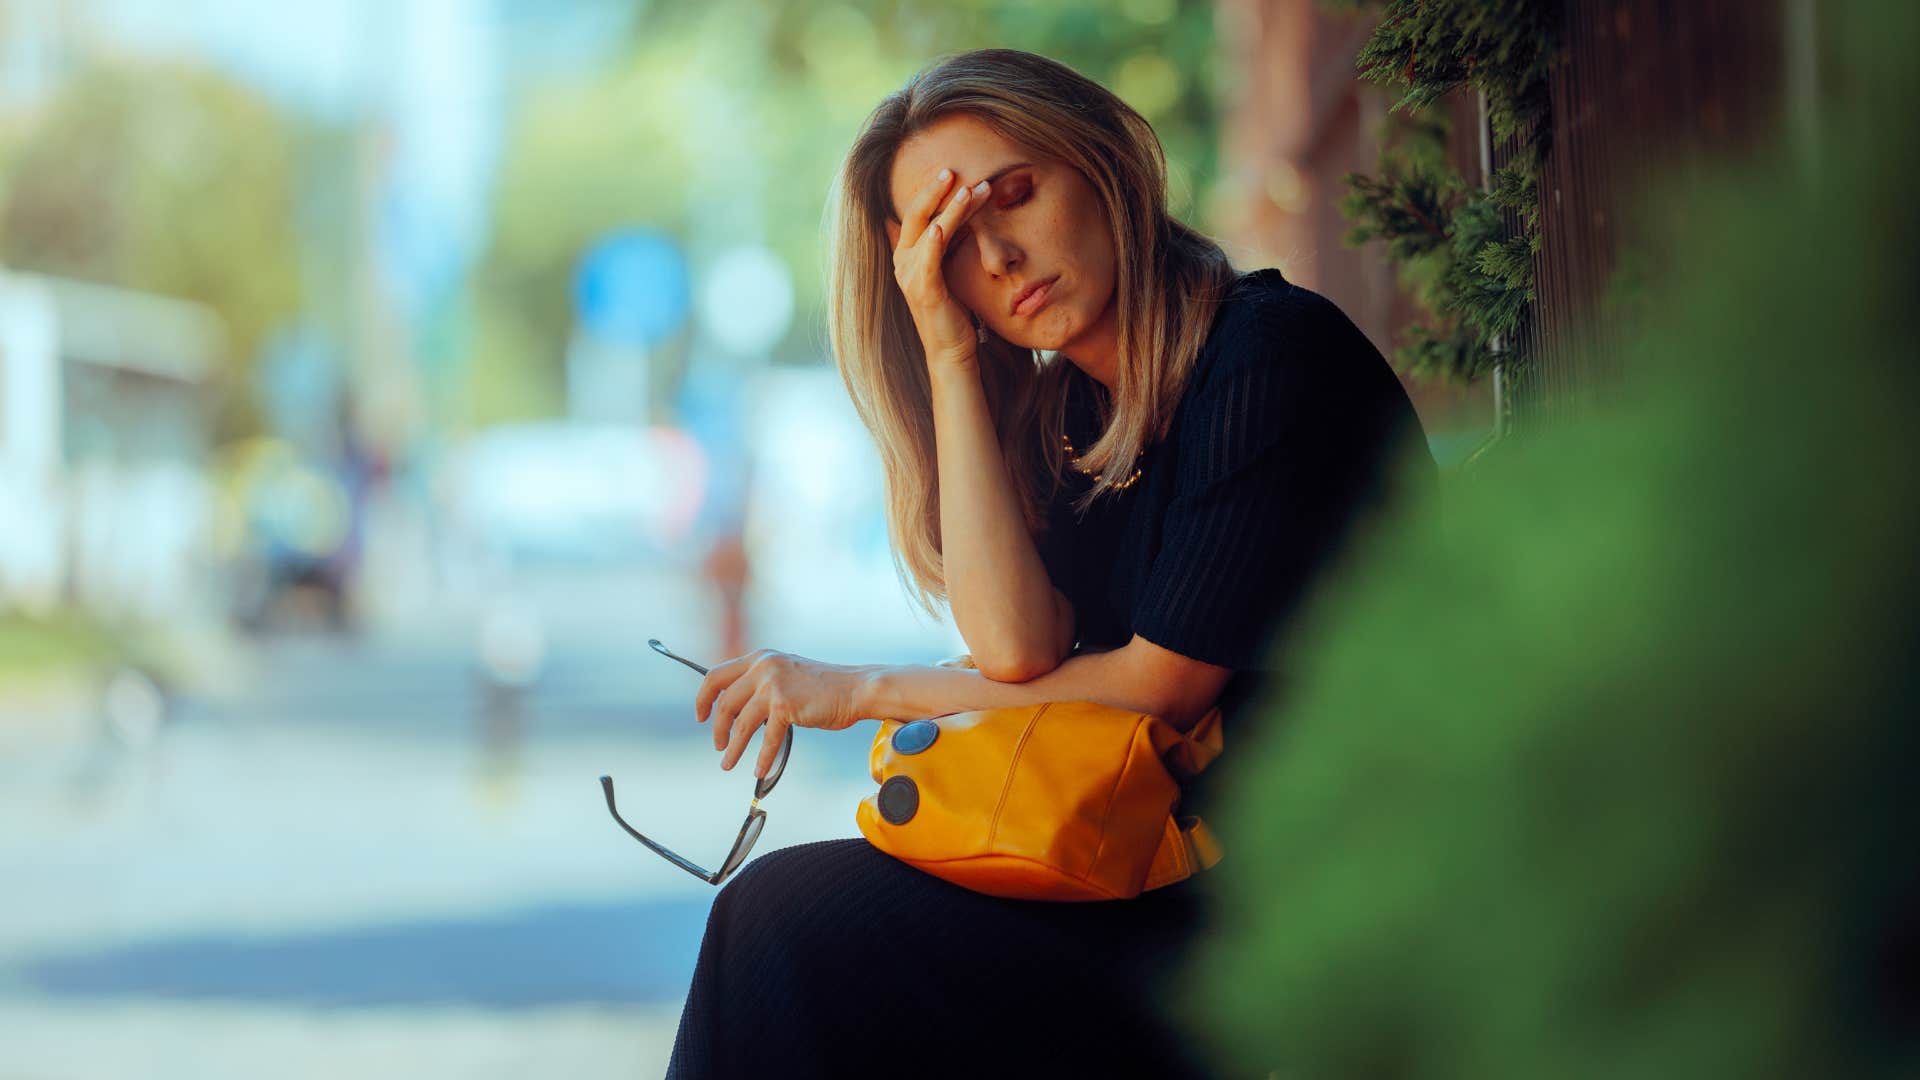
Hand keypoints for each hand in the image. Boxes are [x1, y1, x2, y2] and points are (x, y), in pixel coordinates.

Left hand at [695, 649, 868, 777]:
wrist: (855, 689)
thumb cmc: (824, 687)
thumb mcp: (785, 674)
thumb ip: (761, 684)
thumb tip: (737, 709)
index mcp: (760, 658)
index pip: (716, 675)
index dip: (703, 698)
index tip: (700, 716)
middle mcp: (763, 667)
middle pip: (725, 702)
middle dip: (718, 728)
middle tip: (718, 745)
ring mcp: (774, 685)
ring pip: (741, 723)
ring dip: (733, 747)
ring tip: (728, 764)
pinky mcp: (785, 705)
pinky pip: (767, 738)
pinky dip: (762, 756)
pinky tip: (759, 769)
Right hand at [885, 167, 991, 371]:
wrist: (951, 349)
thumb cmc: (952, 310)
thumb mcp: (946, 270)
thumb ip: (941, 246)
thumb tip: (942, 222)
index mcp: (907, 254)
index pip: (918, 213)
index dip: (934, 193)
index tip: (956, 174)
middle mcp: (903, 262)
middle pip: (914, 214)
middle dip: (934, 190)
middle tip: (954, 170)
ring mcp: (911, 276)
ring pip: (928, 230)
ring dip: (950, 208)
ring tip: (970, 189)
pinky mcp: (924, 291)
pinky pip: (927, 260)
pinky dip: (933, 242)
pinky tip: (942, 227)